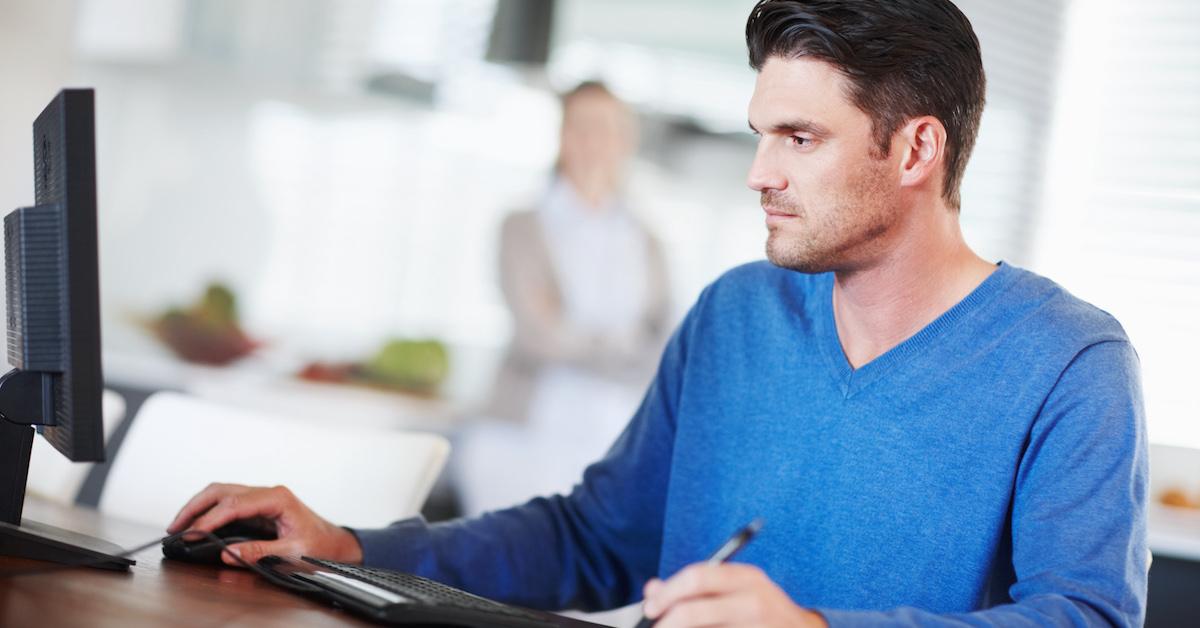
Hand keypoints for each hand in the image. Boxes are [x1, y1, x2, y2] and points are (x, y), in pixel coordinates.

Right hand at [166, 483, 362, 566]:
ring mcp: (262, 497)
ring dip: (198, 506)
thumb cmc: (320, 545)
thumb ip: (259, 552)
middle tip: (175, 526)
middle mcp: (268, 493)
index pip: (235, 503)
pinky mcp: (257, 506)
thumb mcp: (291, 552)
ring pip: (222, 492)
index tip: (192, 533)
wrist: (335, 543)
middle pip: (222, 490)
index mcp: (278, 499)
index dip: (210, 518)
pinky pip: (228, 502)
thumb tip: (227, 553)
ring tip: (179, 524)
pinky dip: (208, 510)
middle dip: (195, 506)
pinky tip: (196, 523)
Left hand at [641, 563, 826, 627]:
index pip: (697, 577)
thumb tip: (651, 590)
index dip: (668, 593)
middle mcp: (753, 601)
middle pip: (693, 611)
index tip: (650, 607)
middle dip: (666, 623)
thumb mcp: (734, 590)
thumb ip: (694, 587)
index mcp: (746, 577)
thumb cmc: (758, 610)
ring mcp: (757, 627)